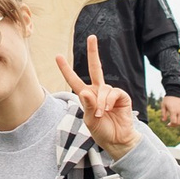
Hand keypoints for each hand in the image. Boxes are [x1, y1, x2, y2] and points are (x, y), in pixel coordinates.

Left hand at [55, 34, 139, 158]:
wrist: (117, 140)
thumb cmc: (101, 131)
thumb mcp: (89, 120)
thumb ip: (86, 106)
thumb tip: (85, 92)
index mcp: (86, 96)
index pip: (74, 80)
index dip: (66, 69)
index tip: (58, 57)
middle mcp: (98, 91)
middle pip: (96, 68)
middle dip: (93, 52)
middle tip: (92, 37)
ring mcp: (110, 93)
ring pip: (103, 89)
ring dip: (100, 103)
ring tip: (101, 114)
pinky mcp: (121, 96)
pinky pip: (113, 92)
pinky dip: (108, 101)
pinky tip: (109, 109)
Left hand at [161, 94, 179, 127]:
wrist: (175, 91)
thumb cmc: (168, 98)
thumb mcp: (163, 105)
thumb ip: (163, 113)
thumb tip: (163, 120)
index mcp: (173, 111)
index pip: (174, 122)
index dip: (171, 125)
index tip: (168, 124)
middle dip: (175, 125)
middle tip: (172, 123)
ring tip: (176, 120)